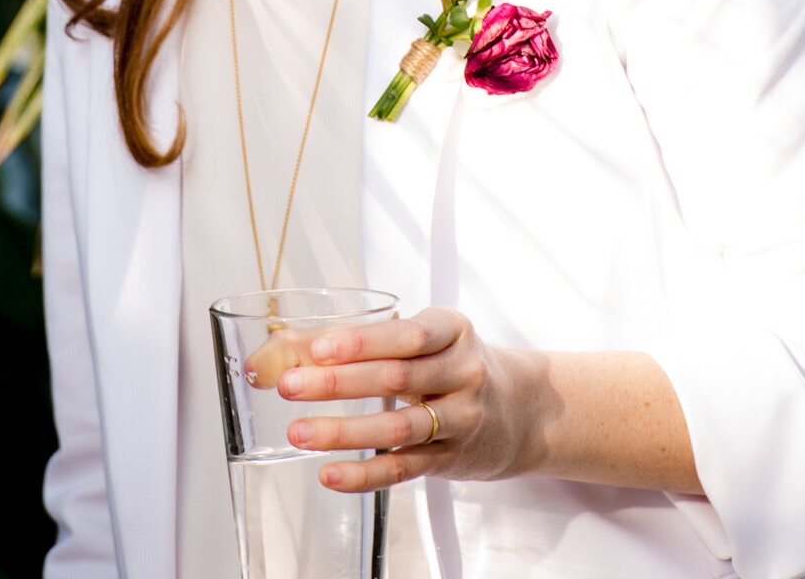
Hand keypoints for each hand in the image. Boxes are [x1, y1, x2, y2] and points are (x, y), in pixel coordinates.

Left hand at [276, 306, 530, 492]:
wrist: (518, 409)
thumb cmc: (454, 363)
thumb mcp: (424, 337)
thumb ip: (363, 339)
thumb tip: (286, 344)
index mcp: (452, 330)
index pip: (407, 335)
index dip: (362, 342)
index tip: (319, 348)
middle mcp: (462, 373)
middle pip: (397, 378)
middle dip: (338, 382)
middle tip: (290, 385)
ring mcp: (460, 419)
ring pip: (398, 427)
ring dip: (344, 431)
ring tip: (299, 431)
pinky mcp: (450, 460)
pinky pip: (404, 469)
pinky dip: (364, 474)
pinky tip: (331, 473)